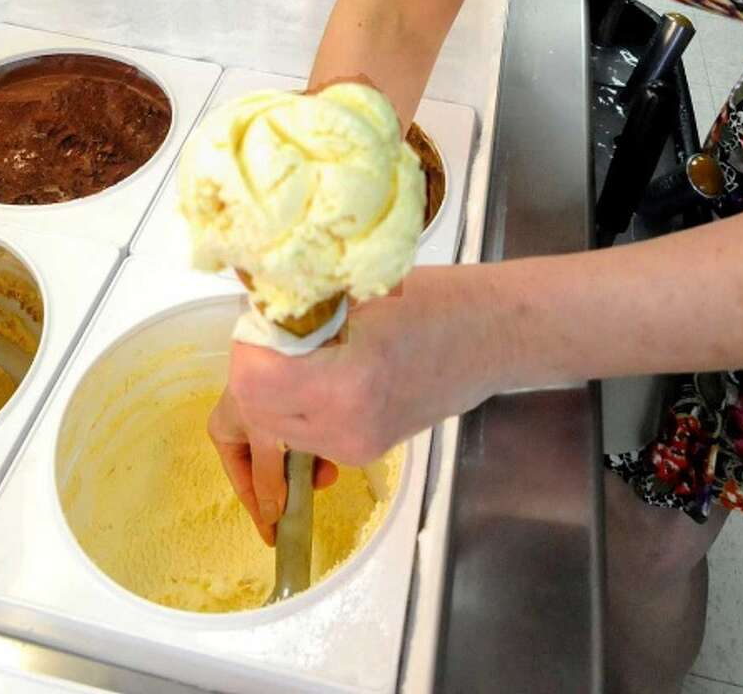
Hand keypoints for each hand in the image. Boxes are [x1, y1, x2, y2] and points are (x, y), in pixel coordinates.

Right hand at [207, 390, 338, 545]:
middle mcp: (244, 422)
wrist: (288, 336)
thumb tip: (273, 513)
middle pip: (268, 468)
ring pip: (287, 452)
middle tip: (318, 491)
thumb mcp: (263, 435)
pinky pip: (299, 434)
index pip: (243, 483)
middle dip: (292, 485)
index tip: (276, 538)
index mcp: (227, 430)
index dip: (260, 511)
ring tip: (328, 470)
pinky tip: (326, 450)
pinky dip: (312, 446)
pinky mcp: (290, 402)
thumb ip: (269, 476)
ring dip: (307, 466)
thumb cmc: (264, 384)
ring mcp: (267, 412)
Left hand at [227, 266, 499, 470]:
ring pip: (275, 425)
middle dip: (255, 366)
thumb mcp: (361, 290)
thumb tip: (252, 303)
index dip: (249, 345)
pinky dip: (299, 401)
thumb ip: (304, 307)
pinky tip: (328, 369)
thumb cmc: (437, 303)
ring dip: (273, 387)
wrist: (492, 338)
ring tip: (305, 347)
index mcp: (344, 384)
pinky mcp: (362, 452)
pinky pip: (304, 431)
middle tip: (278, 328)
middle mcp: (343, 427)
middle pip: (255, 410)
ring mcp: (352, 447)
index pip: (252, 382)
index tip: (265, 318)